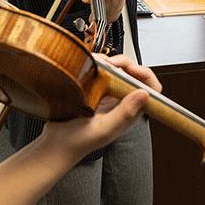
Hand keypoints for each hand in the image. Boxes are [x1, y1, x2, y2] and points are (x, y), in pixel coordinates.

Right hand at [41, 55, 159, 162]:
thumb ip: (125, 113)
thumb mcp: (104, 129)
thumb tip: (144, 94)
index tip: (129, 70)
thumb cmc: (78, 141)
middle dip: (124, 63)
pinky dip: (96, 64)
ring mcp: (106, 94)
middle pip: (133, 75)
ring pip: (116, 70)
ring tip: (97, 63)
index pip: (151, 91)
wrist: (54, 142)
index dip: (145, 75)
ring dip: (109, 62)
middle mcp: (120, 102)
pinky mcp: (92, 89)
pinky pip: (100, 71)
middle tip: (109, 63)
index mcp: (129, 112)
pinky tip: (88, 65)